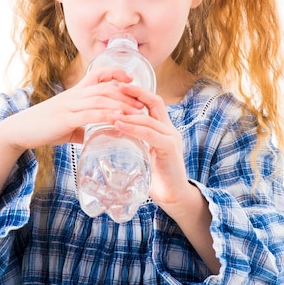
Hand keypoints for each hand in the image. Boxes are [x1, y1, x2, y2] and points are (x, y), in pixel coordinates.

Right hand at [2, 67, 145, 152]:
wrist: (20, 130)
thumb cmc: (43, 127)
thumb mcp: (66, 126)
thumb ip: (81, 128)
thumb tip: (93, 137)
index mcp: (75, 93)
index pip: (98, 75)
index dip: (116, 73)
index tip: (131, 78)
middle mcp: (74, 95)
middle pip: (106, 88)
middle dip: (127, 94)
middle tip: (143, 103)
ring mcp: (70, 105)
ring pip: (101, 99)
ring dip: (121, 105)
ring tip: (137, 112)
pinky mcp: (66, 118)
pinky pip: (90, 113)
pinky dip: (106, 115)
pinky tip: (118, 119)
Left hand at [109, 83, 189, 207]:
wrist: (173, 198)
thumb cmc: (156, 178)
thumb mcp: (143, 154)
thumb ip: (133, 142)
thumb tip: (110, 135)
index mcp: (164, 129)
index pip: (153, 103)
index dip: (137, 93)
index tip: (119, 86)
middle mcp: (170, 129)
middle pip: (155, 102)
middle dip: (135, 93)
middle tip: (115, 88)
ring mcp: (171, 137)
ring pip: (149, 118)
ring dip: (128, 114)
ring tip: (110, 111)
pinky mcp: (170, 148)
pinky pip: (150, 133)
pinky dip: (134, 128)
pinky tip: (119, 125)